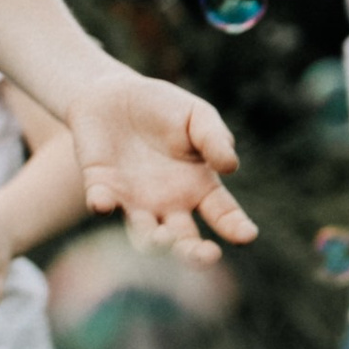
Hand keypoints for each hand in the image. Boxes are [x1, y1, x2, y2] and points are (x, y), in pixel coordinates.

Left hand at [67, 70, 255, 261]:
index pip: (224, 215)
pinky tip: (104, 203)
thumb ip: (215, 138)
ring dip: (152, 242)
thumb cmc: (164, 107)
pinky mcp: (101, 188)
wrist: (114, 93)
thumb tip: (230, 166)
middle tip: (207, 255)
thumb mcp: (197, 115)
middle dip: (196, 254)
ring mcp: (134, 200)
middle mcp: (169, 204)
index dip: (237, 228)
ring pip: (145, 236)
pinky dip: (102, 205)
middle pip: (186, 241)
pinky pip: (101, 204)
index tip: (247, 235)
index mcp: (200, 187)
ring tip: (160, 238)